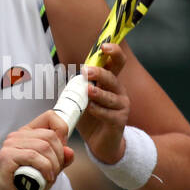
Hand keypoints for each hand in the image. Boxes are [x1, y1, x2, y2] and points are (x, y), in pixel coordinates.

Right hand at [0, 110, 74, 189]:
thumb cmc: (29, 184)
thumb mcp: (52, 169)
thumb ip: (62, 158)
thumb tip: (69, 151)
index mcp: (28, 133)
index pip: (50, 117)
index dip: (62, 131)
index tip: (63, 150)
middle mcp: (17, 136)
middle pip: (50, 135)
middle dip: (59, 156)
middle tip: (56, 170)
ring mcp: (10, 145)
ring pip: (43, 146)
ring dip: (53, 165)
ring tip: (50, 176)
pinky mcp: (6, 156)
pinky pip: (33, 156)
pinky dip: (44, 168)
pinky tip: (46, 177)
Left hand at [76, 42, 129, 164]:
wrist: (100, 142)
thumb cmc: (91, 117)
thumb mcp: (82, 98)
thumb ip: (79, 85)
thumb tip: (67, 71)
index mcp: (110, 82)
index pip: (116, 62)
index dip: (113, 52)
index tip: (104, 46)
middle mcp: (119, 91)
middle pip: (112, 77)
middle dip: (99, 73)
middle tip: (86, 71)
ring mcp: (122, 106)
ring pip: (110, 97)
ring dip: (98, 93)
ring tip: (88, 91)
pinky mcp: (120, 121)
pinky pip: (109, 114)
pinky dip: (98, 111)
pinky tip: (90, 109)